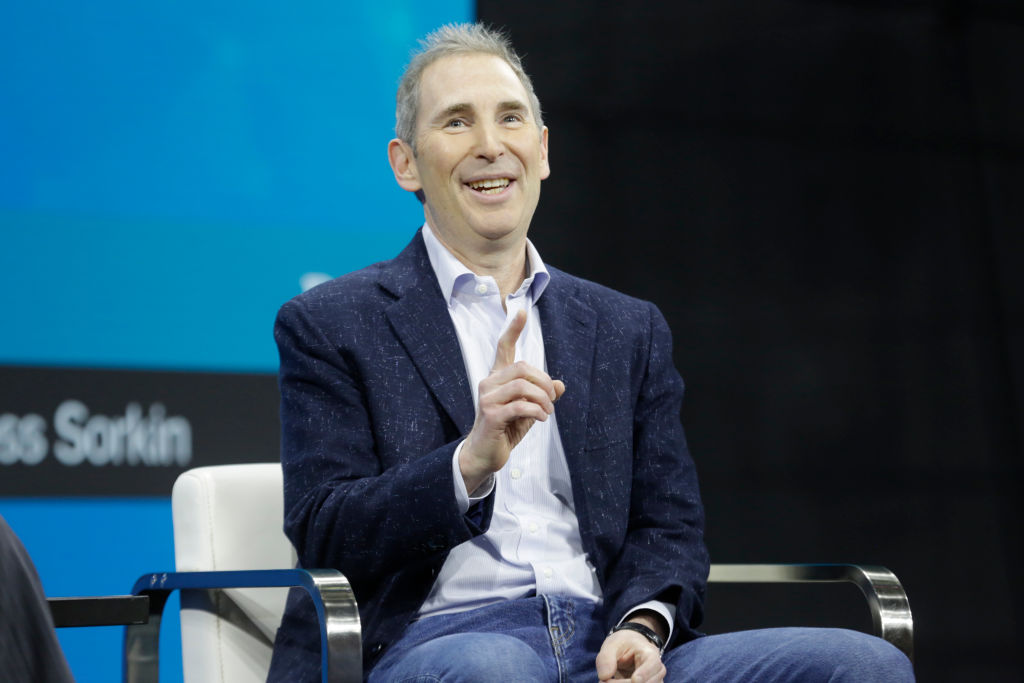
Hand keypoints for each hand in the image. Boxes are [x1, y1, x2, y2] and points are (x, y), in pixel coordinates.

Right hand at [459, 309, 565, 490]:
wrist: (485, 454)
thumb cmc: (505, 430)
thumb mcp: (528, 410)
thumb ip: (542, 396)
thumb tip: (561, 385)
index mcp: (497, 378)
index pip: (503, 347)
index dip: (512, 329)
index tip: (520, 311)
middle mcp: (489, 383)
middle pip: (523, 367)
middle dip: (544, 382)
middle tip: (552, 399)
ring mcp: (487, 398)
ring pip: (523, 385)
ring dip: (543, 399)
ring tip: (547, 412)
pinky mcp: (490, 415)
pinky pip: (520, 406)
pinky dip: (537, 411)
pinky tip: (541, 419)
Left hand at [596, 613, 667, 682]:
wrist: (628, 649)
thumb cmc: (622, 644)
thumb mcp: (611, 645)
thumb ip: (606, 658)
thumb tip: (604, 676)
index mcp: (650, 653)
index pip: (653, 664)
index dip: (645, 673)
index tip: (635, 680)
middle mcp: (656, 670)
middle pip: (647, 682)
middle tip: (603, 681)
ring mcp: (655, 682)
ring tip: (605, 681)